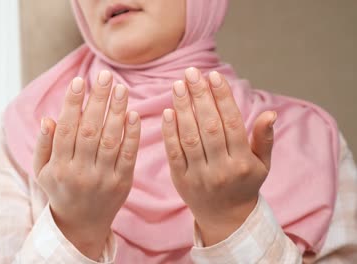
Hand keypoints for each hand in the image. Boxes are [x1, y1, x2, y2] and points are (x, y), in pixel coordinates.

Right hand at [33, 71, 140, 259]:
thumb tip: (48, 118)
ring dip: (116, 112)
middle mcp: (80, 172)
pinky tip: (133, 114)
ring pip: (110, 140)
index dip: (72, 104)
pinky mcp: (122, 183)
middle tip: (106, 76)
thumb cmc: (60, 190)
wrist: (81, 224)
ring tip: (121, 88)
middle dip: (98, 100)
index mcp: (59, 167)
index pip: (66, 129)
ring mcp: (102, 178)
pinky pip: (128, 155)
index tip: (79, 81)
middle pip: (90, 130)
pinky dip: (132, 134)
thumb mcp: (42, 172)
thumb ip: (43, 145)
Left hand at [161, 68, 276, 245]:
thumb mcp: (262, 165)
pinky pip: (174, 152)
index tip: (213, 76)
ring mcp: (200, 175)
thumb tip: (270, 113)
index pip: (233, 123)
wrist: (226, 218)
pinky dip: (170, 132)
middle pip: (209, 126)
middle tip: (191, 73)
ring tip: (178, 85)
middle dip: (200, 97)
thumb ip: (264, 139)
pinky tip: (168, 111)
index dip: (222, 98)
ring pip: (190, 137)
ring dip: (183, 109)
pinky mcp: (181, 180)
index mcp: (243, 162)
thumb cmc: (245, 184)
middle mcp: (222, 168)